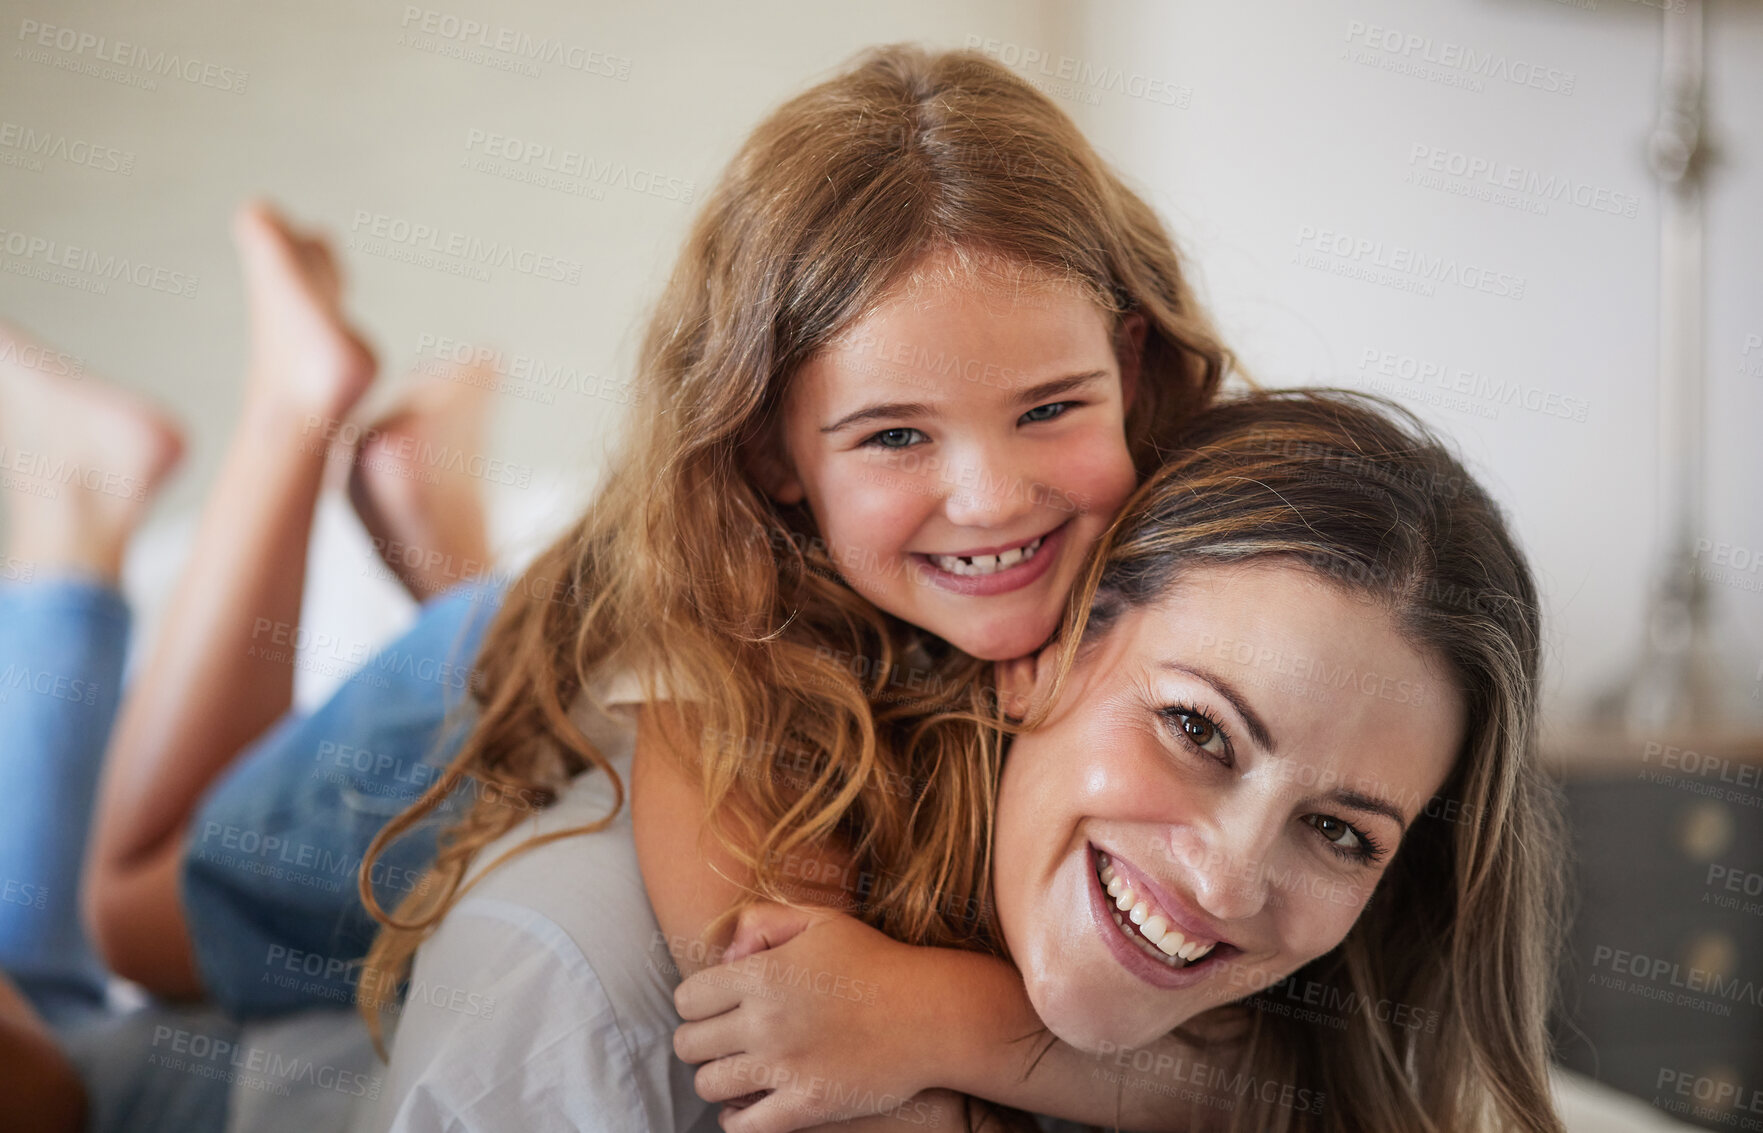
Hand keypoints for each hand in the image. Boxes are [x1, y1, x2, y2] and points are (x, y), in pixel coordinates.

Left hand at [673, 902, 939, 1132]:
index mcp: (762, 974)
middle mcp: (765, 1021)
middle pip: (689, 1045)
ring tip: (738, 1070)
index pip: (686, 1000)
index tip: (717, 1007)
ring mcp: (785, 1067)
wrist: (932, 1014)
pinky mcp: (806, 1106)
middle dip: (701, 1041)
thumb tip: (725, 958)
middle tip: (724, 1040)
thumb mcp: (820, 922)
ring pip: (709, 1086)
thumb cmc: (876, 962)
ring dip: (718, 1079)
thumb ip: (762, 922)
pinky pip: (743, 1126)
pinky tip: (749, 1104)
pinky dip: (736, 1119)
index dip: (697, 1004)